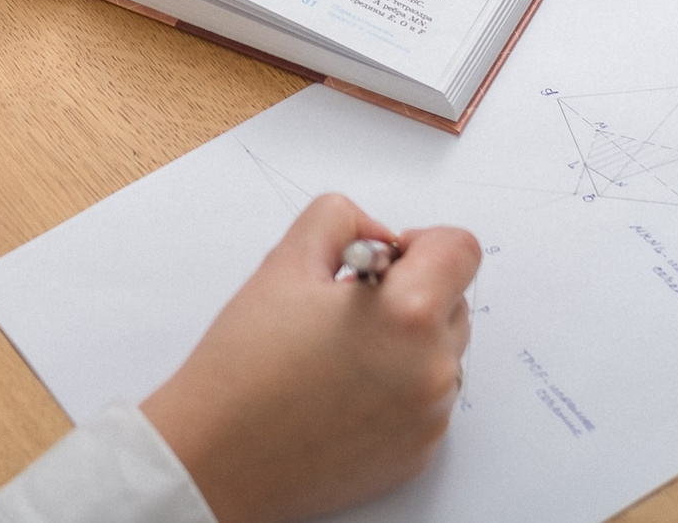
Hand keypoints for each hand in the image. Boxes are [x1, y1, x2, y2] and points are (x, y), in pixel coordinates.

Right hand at [141, 195, 478, 522]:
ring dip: (406, 343)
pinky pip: (426, 401)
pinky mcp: (417, 454)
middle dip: (410, 293)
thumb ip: (341, 220)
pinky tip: (342, 392)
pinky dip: (396, 388)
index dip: (422, 243)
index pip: (460, 250)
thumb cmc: (244, 365)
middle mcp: (432, 370)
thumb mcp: (285, 262)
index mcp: (407, 314)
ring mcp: (429, 419)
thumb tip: (379, 235)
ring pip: (441, 354)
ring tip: (340, 355)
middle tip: (346, 308)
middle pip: (454, 302)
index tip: (385, 259)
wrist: (217, 457)